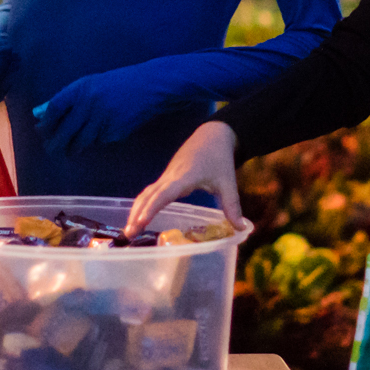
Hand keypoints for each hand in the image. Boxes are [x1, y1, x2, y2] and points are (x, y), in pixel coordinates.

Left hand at [32, 69, 158, 156]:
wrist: (150, 86)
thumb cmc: (116, 84)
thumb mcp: (89, 84)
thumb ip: (65, 99)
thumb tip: (38, 113)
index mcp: (81, 88)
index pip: (55, 108)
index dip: (46, 122)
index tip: (42, 131)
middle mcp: (90, 104)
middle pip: (65, 131)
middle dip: (55, 144)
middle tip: (51, 150)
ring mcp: (103, 119)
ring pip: (81, 141)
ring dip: (74, 147)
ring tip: (72, 148)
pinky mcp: (116, 131)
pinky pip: (100, 141)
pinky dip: (98, 140)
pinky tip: (105, 130)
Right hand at [127, 122, 242, 236]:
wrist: (212, 135)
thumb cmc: (220, 158)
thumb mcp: (228, 182)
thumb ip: (232, 206)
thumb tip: (240, 229)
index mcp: (185, 177)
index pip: (164, 193)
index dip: (153, 207)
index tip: (142, 221)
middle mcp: (171, 176)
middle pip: (149, 195)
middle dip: (137, 213)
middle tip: (129, 234)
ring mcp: (166, 176)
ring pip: (146, 193)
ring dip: (136, 210)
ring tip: (129, 231)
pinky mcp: (166, 176)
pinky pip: (150, 191)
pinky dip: (141, 204)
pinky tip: (138, 218)